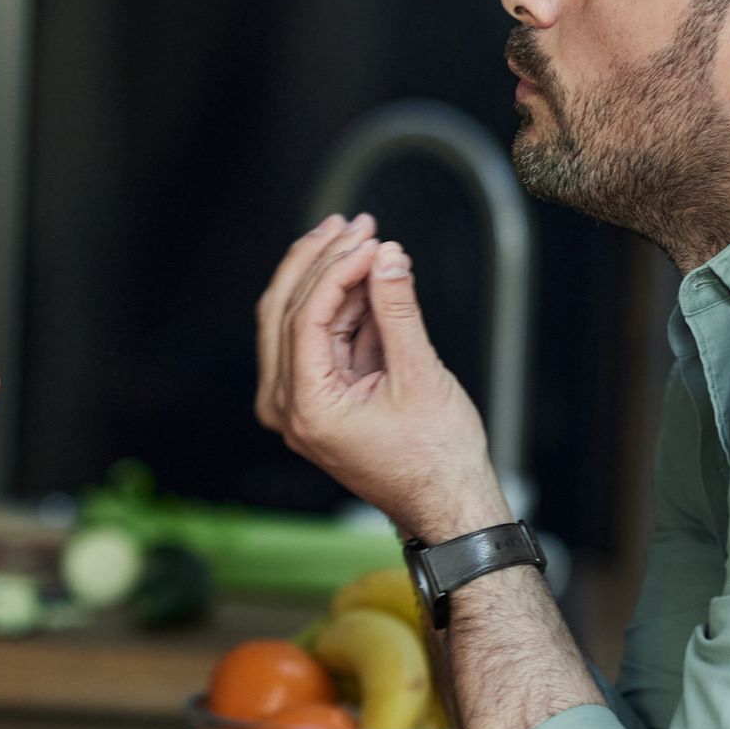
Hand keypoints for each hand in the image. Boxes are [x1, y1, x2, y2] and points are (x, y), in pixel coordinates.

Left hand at [256, 213, 507, 539]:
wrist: (446, 504)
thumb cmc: (435, 459)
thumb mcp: (420, 375)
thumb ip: (399, 311)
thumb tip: (387, 256)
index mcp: (307, 408)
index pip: (305, 317)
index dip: (336, 269)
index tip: (370, 239)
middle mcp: (288, 408)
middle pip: (283, 312)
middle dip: (319, 261)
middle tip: (355, 224)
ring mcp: (295, 405)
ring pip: (294, 321)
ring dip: (327, 278)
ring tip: (365, 240)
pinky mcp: (314, 398)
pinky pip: (315, 340)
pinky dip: (337, 306)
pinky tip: (365, 277)